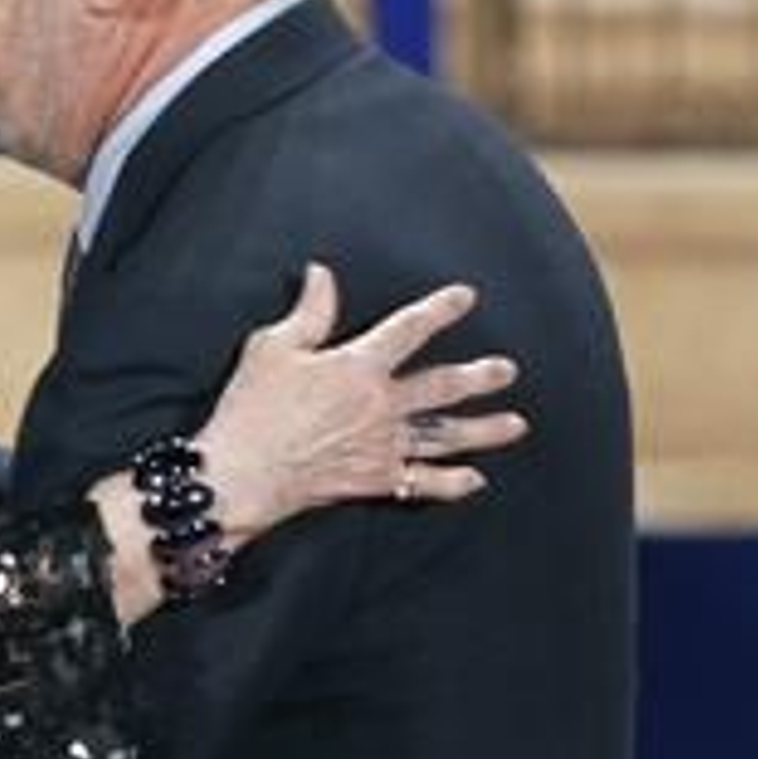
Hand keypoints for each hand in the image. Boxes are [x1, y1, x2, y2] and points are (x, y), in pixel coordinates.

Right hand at [197, 263, 526, 539]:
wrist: (241, 475)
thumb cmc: (251, 410)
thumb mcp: (273, 348)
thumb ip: (308, 312)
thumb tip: (322, 274)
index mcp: (358, 367)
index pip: (409, 329)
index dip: (440, 310)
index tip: (466, 297)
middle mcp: (381, 406)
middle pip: (442, 387)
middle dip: (479, 377)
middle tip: (508, 370)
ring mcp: (382, 446)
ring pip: (445, 436)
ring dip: (484, 430)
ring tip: (516, 424)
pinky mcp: (374, 482)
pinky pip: (423, 484)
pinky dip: (451, 484)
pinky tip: (476, 481)